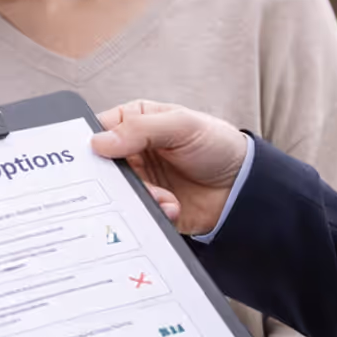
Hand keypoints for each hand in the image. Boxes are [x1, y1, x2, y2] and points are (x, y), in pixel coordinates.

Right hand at [94, 101, 247, 236]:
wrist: (246, 189)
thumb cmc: (219, 146)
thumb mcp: (182, 125)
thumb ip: (140, 129)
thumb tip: (100, 142)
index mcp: (135, 123)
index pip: (99, 130)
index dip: (91, 143)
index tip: (92, 155)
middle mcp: (133, 152)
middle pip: (102, 166)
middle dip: (113, 178)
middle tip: (128, 181)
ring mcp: (140, 181)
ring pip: (117, 193)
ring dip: (138, 196)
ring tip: (164, 195)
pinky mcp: (149, 206)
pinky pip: (135, 213)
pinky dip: (151, 211)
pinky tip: (172, 205)